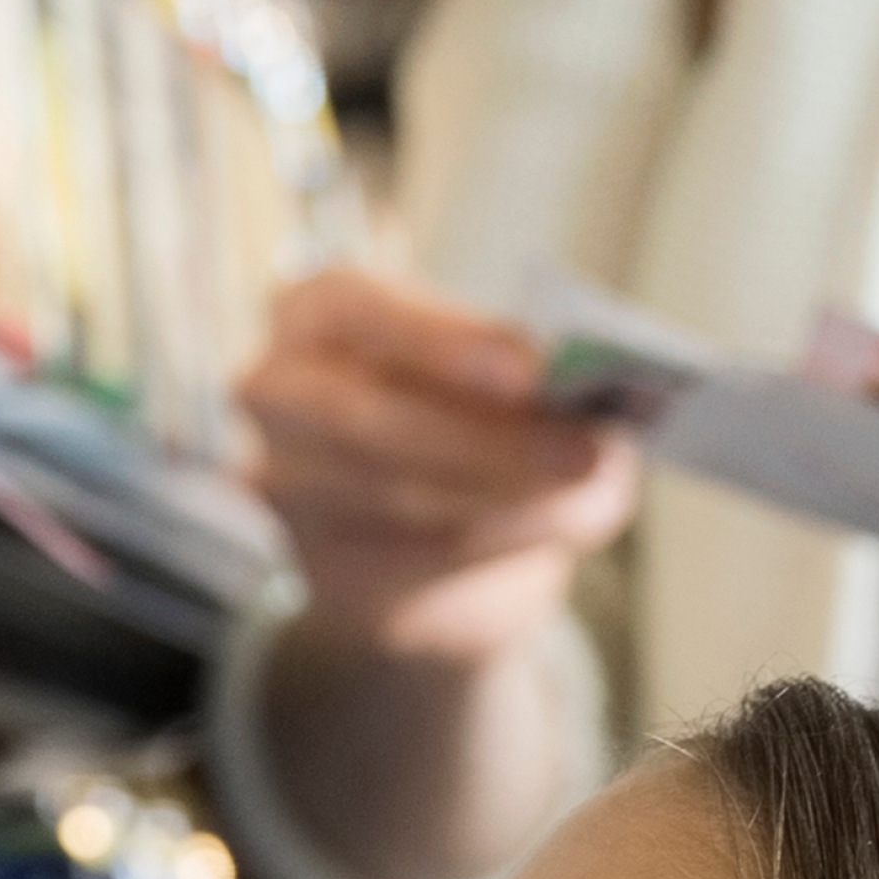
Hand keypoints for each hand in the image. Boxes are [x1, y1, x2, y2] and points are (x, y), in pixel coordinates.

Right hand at [237, 268, 638, 663]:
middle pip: (363, 417)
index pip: (355, 309)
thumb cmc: (471, 413)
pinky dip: (497, 545)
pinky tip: (548, 526)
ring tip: (584, 485)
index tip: (529, 369)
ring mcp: (287, 486)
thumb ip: (543, 383)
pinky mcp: (323, 568)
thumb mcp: (507, 374)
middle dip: (485, 438)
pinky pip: (413, 561)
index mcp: (317, 312)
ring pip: (395, 496)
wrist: (438, 531)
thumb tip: (601, 420)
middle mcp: (278, 391)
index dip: (441, 339)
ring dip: (509, 497)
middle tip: (583, 449)